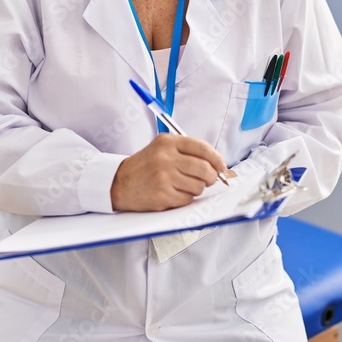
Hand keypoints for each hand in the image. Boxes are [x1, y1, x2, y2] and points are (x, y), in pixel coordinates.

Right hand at [110, 135, 228, 211]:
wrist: (120, 182)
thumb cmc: (146, 166)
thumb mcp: (162, 149)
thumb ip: (188, 152)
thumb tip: (218, 165)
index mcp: (167, 142)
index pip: (202, 148)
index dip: (216, 159)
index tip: (221, 166)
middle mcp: (165, 158)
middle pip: (204, 169)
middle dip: (211, 177)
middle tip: (209, 179)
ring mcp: (163, 177)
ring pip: (198, 186)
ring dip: (197, 188)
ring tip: (185, 185)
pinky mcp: (162, 194)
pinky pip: (188, 199)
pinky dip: (186, 198)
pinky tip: (175, 193)